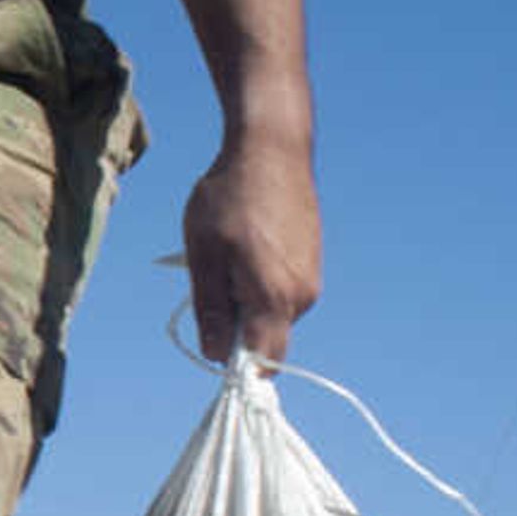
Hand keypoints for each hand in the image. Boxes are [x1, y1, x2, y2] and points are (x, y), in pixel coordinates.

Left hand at [182, 137, 322, 364]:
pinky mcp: (312, 264)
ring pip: (272, 314)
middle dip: (235, 326)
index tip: (211, 343)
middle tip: (211, 281)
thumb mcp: (204, 253)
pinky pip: (282, 293)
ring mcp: (312, 280)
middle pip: (265, 339)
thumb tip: (215, 355)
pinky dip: (259, 283)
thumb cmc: (229, 198)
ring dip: (245, 300)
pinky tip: (244, 246)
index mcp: (275, 298)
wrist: (271, 150)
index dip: (235, 365)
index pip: (262, 362)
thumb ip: (210, 309)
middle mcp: (302, 297)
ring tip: (227, 254)